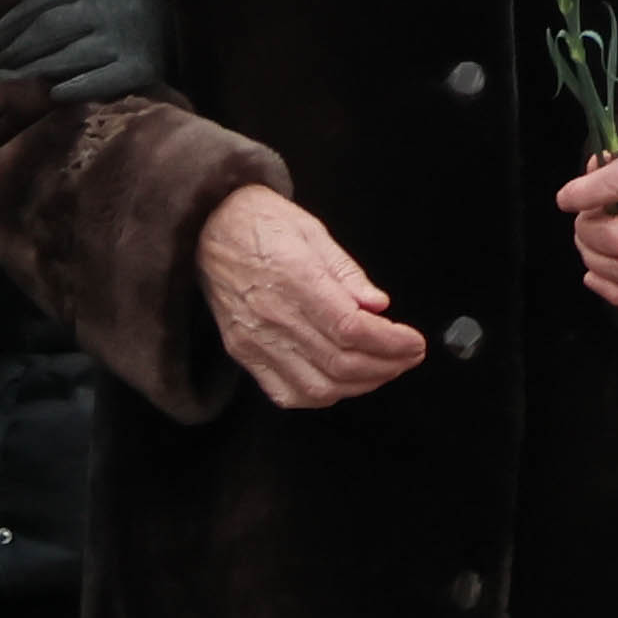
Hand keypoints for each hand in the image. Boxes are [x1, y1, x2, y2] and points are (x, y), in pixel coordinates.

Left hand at [0, 0, 174, 108]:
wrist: (176, 21)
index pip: (41, 1)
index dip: (11, 23)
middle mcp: (108, 3)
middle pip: (51, 28)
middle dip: (18, 49)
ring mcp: (126, 36)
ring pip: (71, 55)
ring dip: (37, 70)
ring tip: (15, 80)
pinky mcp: (141, 67)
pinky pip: (103, 80)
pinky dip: (77, 88)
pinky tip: (54, 94)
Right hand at [197, 184, 425, 411]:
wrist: (204, 228)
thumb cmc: (258, 222)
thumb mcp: (312, 230)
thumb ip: (347, 272)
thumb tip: (378, 305)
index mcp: (294, 277)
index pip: (351, 328)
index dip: (390, 343)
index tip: (412, 342)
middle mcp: (273, 314)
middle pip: (340, 362)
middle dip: (386, 366)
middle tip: (408, 356)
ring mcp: (255, 339)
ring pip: (318, 386)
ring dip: (360, 385)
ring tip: (383, 369)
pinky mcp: (244, 353)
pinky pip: (287, 393)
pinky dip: (322, 395)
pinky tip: (343, 381)